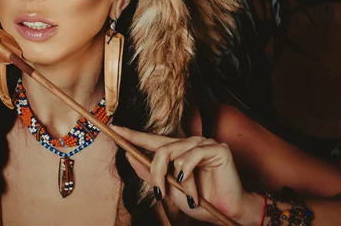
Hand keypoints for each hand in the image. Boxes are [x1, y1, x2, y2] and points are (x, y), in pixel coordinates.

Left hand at [110, 125, 256, 224]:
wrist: (226, 213)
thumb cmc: (199, 201)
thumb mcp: (169, 189)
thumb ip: (150, 173)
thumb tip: (129, 156)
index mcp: (177, 151)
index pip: (151, 139)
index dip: (132, 134)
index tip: (114, 128)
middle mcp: (189, 143)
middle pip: (161, 149)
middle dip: (156, 173)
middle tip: (159, 194)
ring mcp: (203, 143)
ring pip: (175, 154)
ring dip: (178, 181)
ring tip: (190, 197)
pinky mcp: (217, 148)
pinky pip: (193, 155)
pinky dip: (189, 173)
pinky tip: (195, 187)